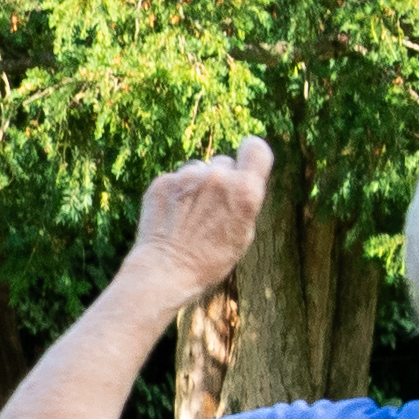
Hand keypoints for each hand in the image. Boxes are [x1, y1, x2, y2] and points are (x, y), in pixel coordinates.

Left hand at [125, 140, 272, 310]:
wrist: (166, 270)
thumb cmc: (210, 260)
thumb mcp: (243, 233)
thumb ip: (243, 200)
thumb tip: (239, 181)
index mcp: (245, 191)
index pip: (256, 147)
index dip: (252, 154)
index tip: (246, 165)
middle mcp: (217, 178)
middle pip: (224, 162)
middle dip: (222, 179)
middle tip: (212, 208)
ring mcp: (187, 177)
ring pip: (198, 169)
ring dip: (197, 184)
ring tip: (190, 215)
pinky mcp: (162, 181)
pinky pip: (175, 179)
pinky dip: (175, 193)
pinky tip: (172, 216)